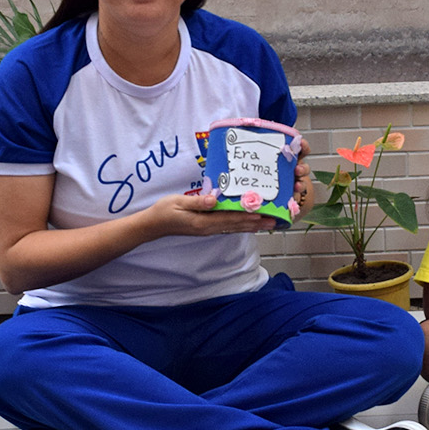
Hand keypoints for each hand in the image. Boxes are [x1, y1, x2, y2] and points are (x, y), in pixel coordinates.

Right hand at [144, 193, 275, 238]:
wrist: (153, 225)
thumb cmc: (164, 211)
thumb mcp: (178, 202)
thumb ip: (197, 202)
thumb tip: (214, 200)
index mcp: (203, 222)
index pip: (230, 219)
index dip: (247, 216)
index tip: (263, 214)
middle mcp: (209, 228)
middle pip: (236, 225)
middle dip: (256, 223)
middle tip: (275, 221)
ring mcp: (208, 229)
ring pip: (234, 227)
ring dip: (252, 225)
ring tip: (268, 223)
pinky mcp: (206, 227)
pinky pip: (228, 227)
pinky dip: (241, 225)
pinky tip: (249, 223)